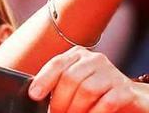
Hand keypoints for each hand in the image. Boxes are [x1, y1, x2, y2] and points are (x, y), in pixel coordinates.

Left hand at [29, 47, 143, 111]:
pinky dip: (94, 112)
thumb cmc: (95, 91)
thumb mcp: (75, 82)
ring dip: (75, 108)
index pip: (57, 64)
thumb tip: (36, 94)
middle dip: (59, 100)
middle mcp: (94, 60)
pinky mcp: (125, 89)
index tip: (34, 95)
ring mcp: (111, 73)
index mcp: (77, 55)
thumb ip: (58, 83)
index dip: (43, 80)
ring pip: (87, 90)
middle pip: (70, 78)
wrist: (127, 97)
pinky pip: (106, 102)